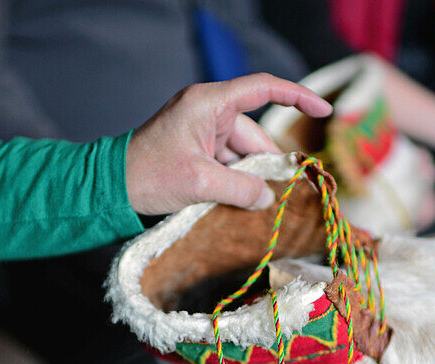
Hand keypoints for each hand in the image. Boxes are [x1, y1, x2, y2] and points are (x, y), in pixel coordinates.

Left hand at [125, 74, 332, 214]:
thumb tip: (268, 197)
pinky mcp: (196, 149)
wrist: (110, 187)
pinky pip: (228, 162)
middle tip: (279, 194)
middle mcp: (208, 111)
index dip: (297, 96)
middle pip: (254, 132)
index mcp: (209, 103)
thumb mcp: (200, 183)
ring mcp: (202, 130)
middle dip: (266, 163)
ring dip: (249, 177)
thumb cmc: (148, 176)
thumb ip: (240, 189)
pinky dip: (235, 181)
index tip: (324, 110)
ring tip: (251, 205)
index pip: (263, 88)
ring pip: (243, 152)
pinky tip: (238, 203)